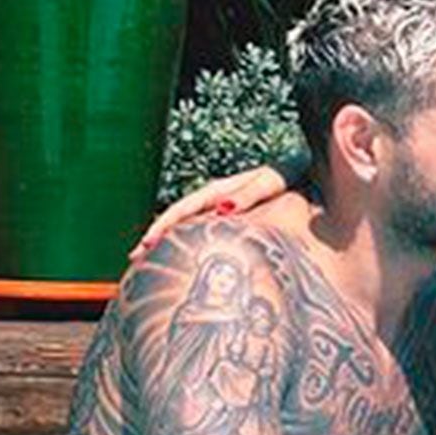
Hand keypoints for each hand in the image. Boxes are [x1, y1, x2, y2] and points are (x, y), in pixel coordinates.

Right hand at [129, 164, 288, 258]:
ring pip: (187, 227)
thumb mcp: (270, 182)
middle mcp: (214, 199)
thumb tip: (221, 209)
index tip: (146, 242)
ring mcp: (220, 209)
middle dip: (155, 236)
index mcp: (219, 191)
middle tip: (133, 257)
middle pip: (177, 219)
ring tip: (146, 261)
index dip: (163, 224)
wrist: (302, 173)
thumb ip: (248, 194)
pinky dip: (186, 243)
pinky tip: (180, 258)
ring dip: (167, 242)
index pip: (183, 208)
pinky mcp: (229, 219)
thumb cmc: (287, 175)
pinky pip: (202, 231)